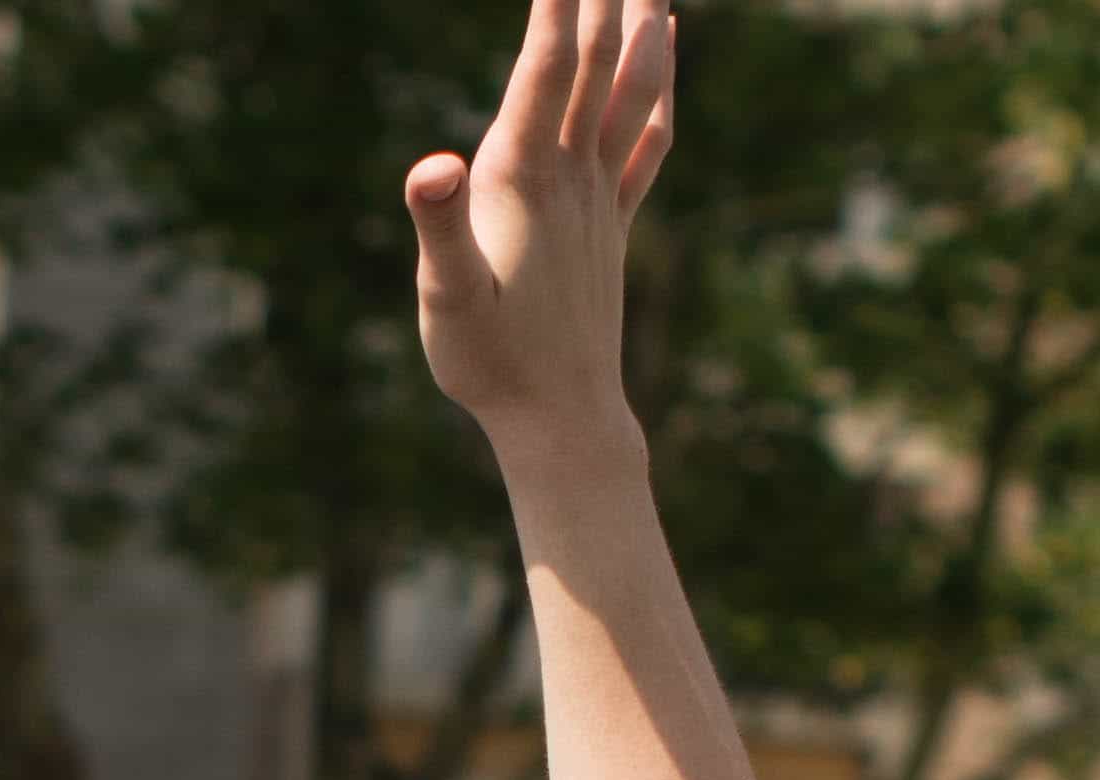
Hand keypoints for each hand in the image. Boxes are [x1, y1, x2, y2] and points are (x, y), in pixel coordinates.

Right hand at [409, 0, 679, 449]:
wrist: (560, 417)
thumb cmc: (490, 364)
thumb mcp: (445, 299)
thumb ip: (439, 227)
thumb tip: (432, 165)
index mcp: (523, 177)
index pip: (546, 68)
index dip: (556, 3)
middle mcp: (570, 174)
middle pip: (597, 61)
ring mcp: (600, 196)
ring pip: (632, 88)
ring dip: (644, 22)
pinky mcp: (614, 223)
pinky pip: (647, 137)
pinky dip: (660, 85)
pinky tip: (667, 49)